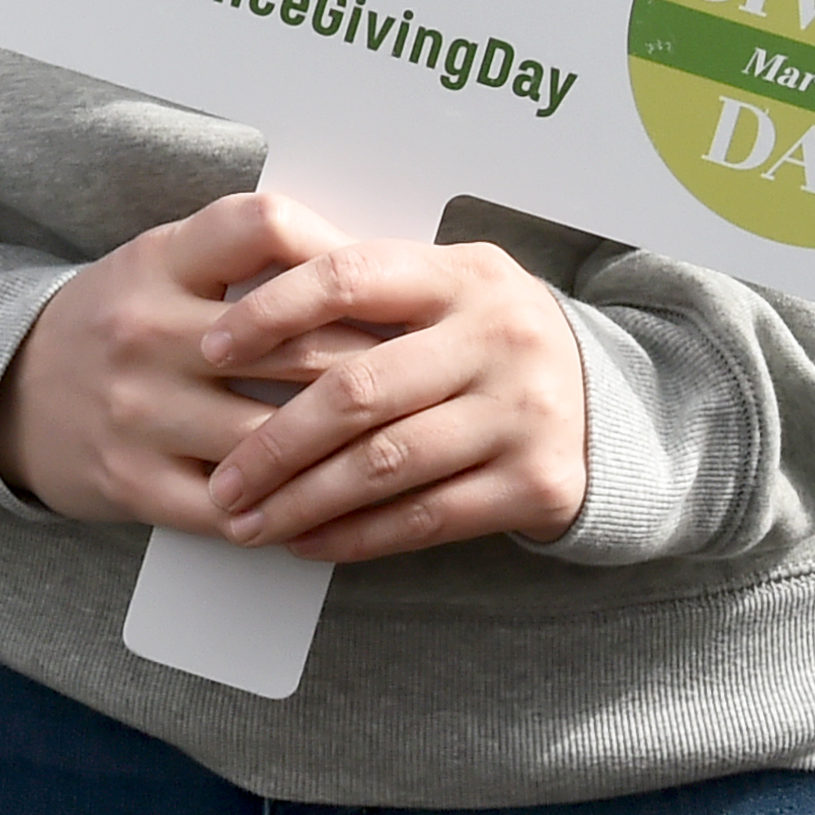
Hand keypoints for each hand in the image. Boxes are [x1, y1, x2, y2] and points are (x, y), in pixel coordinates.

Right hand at [0, 192, 389, 530]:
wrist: (10, 392)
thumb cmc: (119, 321)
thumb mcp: (164, 262)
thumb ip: (247, 259)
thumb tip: (373, 274)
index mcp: (161, 259)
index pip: (262, 226)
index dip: (340, 254)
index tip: (391, 289)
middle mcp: (146, 327)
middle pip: (295, 347)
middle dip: (381, 371)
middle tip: (438, 385)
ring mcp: (139, 409)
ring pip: (275, 435)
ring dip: (349, 455)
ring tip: (407, 454)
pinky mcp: (133, 482)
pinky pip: (235, 507)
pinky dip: (293, 513)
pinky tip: (335, 510)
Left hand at [196, 230, 590, 561]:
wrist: (606, 401)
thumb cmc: (480, 340)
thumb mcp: (439, 289)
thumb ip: (358, 286)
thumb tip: (232, 296)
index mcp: (461, 273)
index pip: (348, 275)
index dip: (269, 312)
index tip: (208, 348)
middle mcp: (500, 335)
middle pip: (359, 390)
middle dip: (274, 442)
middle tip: (220, 480)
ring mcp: (525, 412)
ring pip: (386, 465)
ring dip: (304, 501)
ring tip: (248, 522)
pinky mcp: (540, 483)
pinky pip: (425, 518)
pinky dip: (356, 535)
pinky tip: (307, 542)